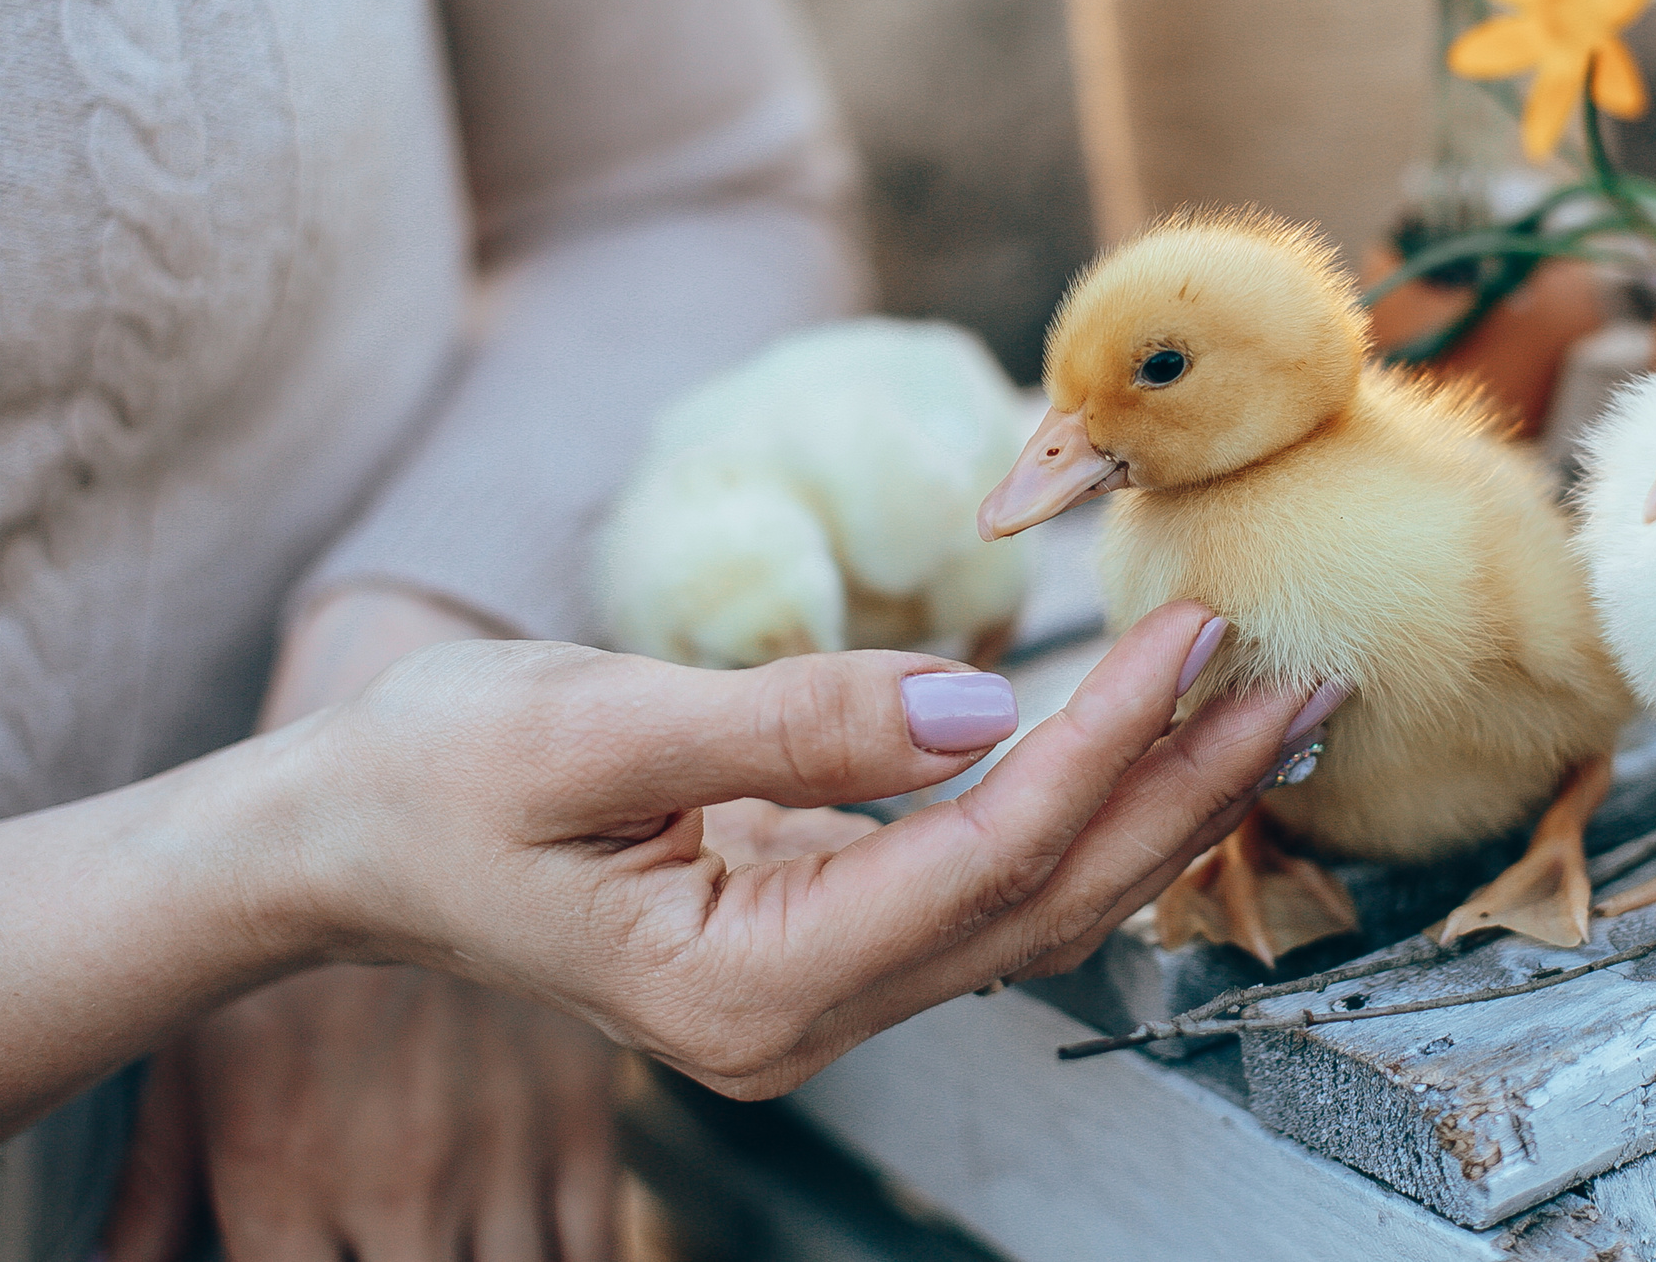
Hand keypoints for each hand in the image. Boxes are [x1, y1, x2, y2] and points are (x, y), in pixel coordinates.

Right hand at [0, 601, 1295, 1142]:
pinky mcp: (830, 944)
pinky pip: (995, 897)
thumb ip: (793, 721)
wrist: (354, 836)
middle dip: (1185, 793)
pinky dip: (1089, 820)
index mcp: (741, 981)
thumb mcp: (591, 727)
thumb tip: (980, 705)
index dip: (1100, 749)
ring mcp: (821, 994)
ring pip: (1041, 913)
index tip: (1192, 639)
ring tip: (1271, 714)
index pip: (980, 863)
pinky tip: (1157, 754)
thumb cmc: (441, 776)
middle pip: (1047, 909)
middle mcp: (802, 1015)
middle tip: (1301, 684)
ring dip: (1162, 811)